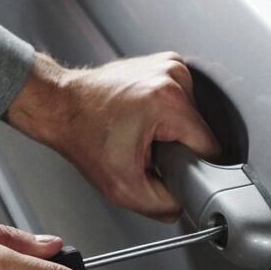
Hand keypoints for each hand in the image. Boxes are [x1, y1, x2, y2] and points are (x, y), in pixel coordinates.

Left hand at [6, 52, 220, 221]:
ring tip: (142, 132)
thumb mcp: (123, 188)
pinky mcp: (165, 63)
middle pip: (200, 131)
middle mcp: (173, 75)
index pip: (210, 147)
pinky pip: (182, 101)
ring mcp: (170, 65)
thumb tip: (184, 205)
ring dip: (172, 131)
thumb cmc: (83, 136)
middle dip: (178, 147)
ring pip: (193, 117)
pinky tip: (143, 118)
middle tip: (146, 150)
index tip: (166, 166)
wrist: (61, 106)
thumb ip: (162, 206)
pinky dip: (167, 114)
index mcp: (168, 101)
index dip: (191, 166)